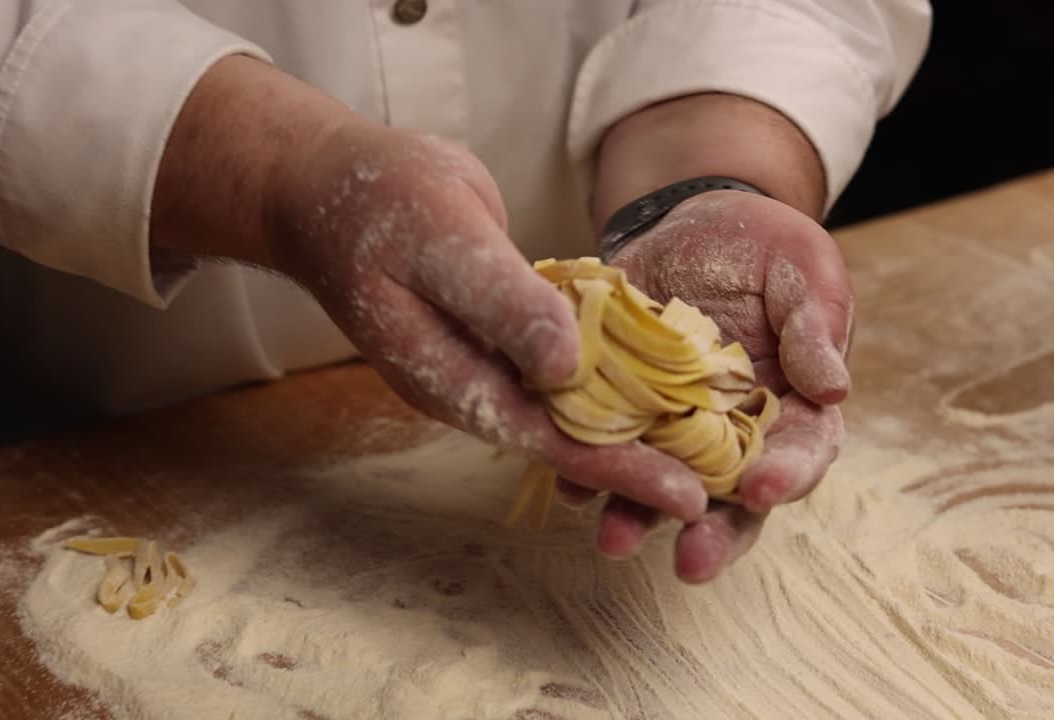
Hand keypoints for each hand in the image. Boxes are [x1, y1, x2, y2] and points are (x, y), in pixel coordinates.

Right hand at [263, 119, 710, 521]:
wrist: (332, 186)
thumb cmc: (378, 206)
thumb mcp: (444, 242)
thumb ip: (503, 304)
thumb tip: (568, 367)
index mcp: (452, 379)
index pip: (549, 439)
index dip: (622, 467)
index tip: (690, 493)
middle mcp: (471, 384)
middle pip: (564, 438)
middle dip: (638, 462)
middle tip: (721, 484)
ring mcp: (481, 361)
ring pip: (564, 410)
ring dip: (626, 429)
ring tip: (702, 447)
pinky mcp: (495, 333)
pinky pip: (556, 370)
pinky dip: (605, 380)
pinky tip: (653, 383)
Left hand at [560, 189, 851, 581]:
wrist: (693, 223)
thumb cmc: (767, 248)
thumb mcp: (804, 270)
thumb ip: (817, 325)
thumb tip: (835, 388)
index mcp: (794, 409)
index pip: (801, 454)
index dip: (785, 477)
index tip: (761, 490)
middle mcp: (734, 435)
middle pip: (729, 499)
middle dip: (711, 534)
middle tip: (691, 564)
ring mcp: (673, 427)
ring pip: (661, 484)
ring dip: (637, 514)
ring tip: (611, 537)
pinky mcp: (621, 406)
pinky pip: (602, 445)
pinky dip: (583, 466)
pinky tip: (567, 481)